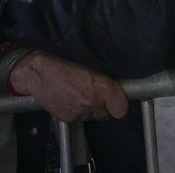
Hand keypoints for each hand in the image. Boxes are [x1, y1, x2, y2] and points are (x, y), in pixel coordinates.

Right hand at [9, 51, 127, 121]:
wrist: (40, 74)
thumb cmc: (66, 66)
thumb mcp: (93, 69)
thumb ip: (108, 83)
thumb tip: (119, 92)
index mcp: (103, 86)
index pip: (121, 109)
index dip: (119, 106)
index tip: (117, 104)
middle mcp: (93, 101)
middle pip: (106, 114)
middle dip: (103, 107)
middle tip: (94, 96)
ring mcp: (80, 111)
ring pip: (92, 117)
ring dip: (89, 110)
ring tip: (79, 96)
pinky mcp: (68, 118)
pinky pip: (78, 119)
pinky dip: (77, 113)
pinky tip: (70, 101)